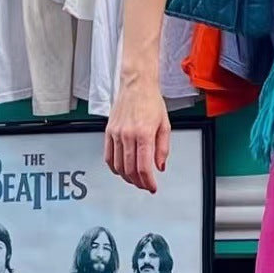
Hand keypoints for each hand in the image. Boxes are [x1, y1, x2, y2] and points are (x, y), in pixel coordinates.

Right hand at [106, 77, 170, 192]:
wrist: (137, 85)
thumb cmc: (151, 102)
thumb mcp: (165, 125)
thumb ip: (163, 149)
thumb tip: (159, 166)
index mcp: (144, 134)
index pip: (143, 167)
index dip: (148, 182)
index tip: (152, 187)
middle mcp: (128, 135)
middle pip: (130, 169)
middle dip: (139, 183)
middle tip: (145, 186)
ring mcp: (116, 134)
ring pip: (118, 166)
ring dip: (127, 177)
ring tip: (135, 180)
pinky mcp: (108, 132)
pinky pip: (108, 156)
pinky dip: (114, 168)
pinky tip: (121, 170)